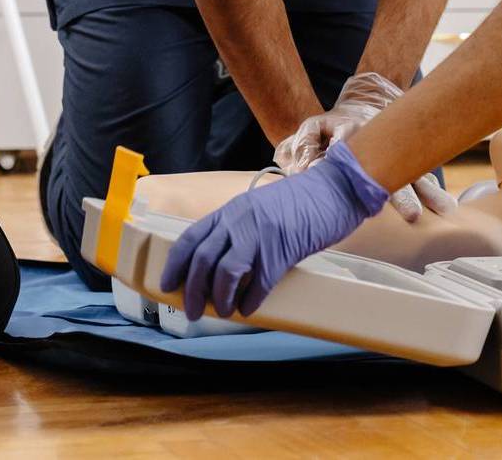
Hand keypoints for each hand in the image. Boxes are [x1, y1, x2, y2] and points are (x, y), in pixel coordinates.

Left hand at [161, 140, 388, 319]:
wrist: (333, 189)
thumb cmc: (298, 203)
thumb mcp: (258, 210)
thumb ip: (238, 230)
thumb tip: (218, 266)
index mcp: (231, 210)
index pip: (191, 237)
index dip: (175, 264)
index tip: (167, 284)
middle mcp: (240, 220)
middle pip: (203, 259)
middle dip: (193, 290)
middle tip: (192, 310)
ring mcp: (261, 234)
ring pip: (226, 272)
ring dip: (220, 298)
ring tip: (223, 312)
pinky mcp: (283, 249)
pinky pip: (259, 282)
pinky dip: (250, 300)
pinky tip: (248, 308)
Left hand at [274, 71, 455, 221]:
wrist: (365, 103)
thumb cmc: (336, 126)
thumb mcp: (314, 127)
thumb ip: (304, 144)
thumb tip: (305, 170)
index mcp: (352, 131)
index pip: (354, 153)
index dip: (357, 172)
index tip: (361, 195)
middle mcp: (380, 144)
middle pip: (392, 170)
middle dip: (402, 194)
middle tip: (412, 216)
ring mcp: (397, 152)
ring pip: (415, 173)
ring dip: (428, 193)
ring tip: (445, 210)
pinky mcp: (407, 159)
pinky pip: (422, 174)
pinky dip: (433, 190)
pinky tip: (447, 207)